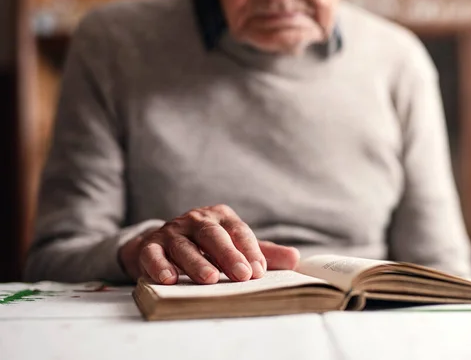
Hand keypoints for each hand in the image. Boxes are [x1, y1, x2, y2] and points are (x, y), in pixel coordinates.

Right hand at [118, 204, 299, 284]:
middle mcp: (195, 220)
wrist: (163, 244)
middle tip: (241, 275)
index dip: (249, 250)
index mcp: (220, 216)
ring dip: (196, 262)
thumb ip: (263, 253)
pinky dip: (160, 265)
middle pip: (212, 235)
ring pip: (184, 245)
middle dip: (228, 255)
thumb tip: (295, 259)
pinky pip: (153, 254)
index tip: (259, 271)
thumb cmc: (207, 246)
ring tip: (208, 279)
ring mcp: (172, 231)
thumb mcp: (235, 246)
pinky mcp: (150, 246)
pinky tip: (169, 279)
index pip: (238, 231)